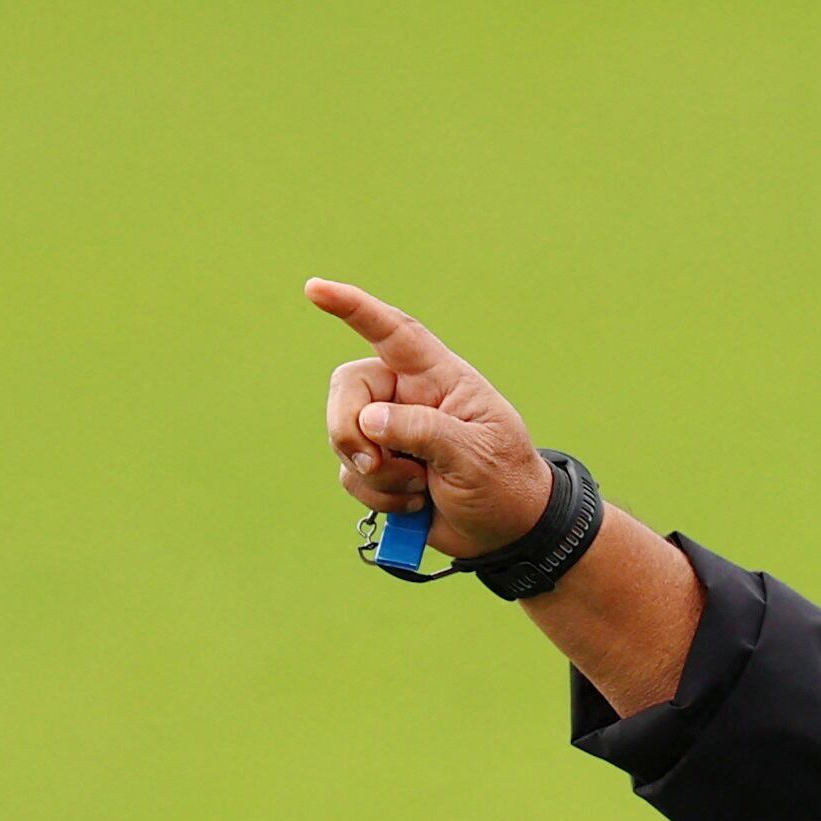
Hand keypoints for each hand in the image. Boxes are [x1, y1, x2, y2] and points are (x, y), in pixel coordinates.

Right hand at [311, 280, 554, 556]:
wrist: (505, 531)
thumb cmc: (502, 481)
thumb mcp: (475, 455)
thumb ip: (425, 432)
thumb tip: (370, 420)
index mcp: (439, 378)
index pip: (394, 333)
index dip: (355, 308)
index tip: (315, 289)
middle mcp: (408, 396)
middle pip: (348, 390)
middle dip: (347, 430)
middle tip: (374, 464)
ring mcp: (390, 432)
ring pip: (344, 438)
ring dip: (375, 476)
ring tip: (421, 489)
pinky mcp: (378, 468)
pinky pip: (350, 476)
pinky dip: (377, 497)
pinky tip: (415, 503)